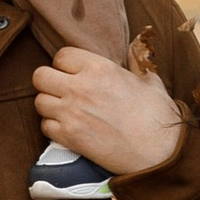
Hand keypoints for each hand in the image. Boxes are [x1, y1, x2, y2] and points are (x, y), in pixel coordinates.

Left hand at [32, 46, 184, 182]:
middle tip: (61, 92)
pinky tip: (68, 129)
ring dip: (49, 106)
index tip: (73, 74)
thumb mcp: (149, 80)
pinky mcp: (70, 137)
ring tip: (64, 111)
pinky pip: (44, 126)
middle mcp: (81, 87)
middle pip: (40, 76)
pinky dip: (52, 128)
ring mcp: (72, 112)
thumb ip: (135, 63)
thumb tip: (135, 47)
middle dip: (48, 83)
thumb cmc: (158, 115)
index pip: (61, 56)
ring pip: (39, 101)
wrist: (160, 152)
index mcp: (100, 67)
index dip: (65, 65)